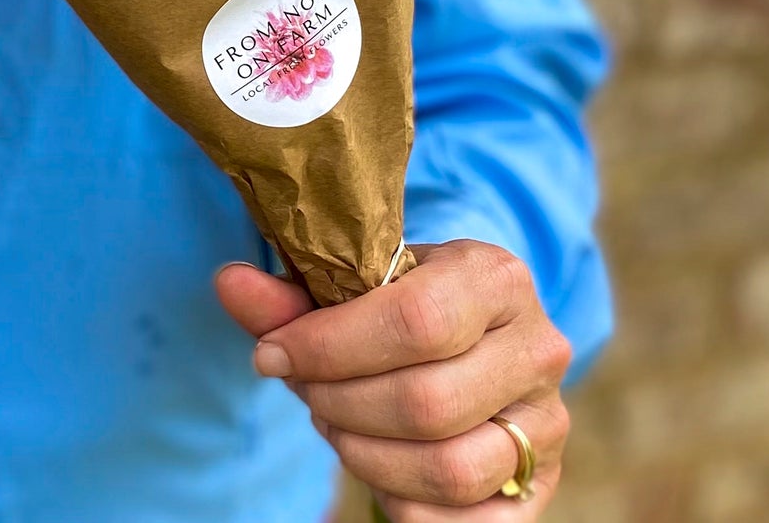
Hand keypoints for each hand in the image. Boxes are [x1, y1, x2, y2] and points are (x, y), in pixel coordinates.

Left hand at [216, 242, 571, 518]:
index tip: (272, 353)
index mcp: (497, 277)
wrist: (473, 340)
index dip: (331, 347)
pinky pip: (461, 521)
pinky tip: (375, 460)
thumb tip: (228, 285)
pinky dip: (400, 499)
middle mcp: (537, 348)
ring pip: (447, 468)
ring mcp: (546, 424)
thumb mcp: (353, 287)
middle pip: (426, 402)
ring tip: (334, 423)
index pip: (416, 321)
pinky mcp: (540, 486)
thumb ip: (291, 295)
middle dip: (340, 403)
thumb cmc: (401, 307)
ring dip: (365, 454)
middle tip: (305, 392)